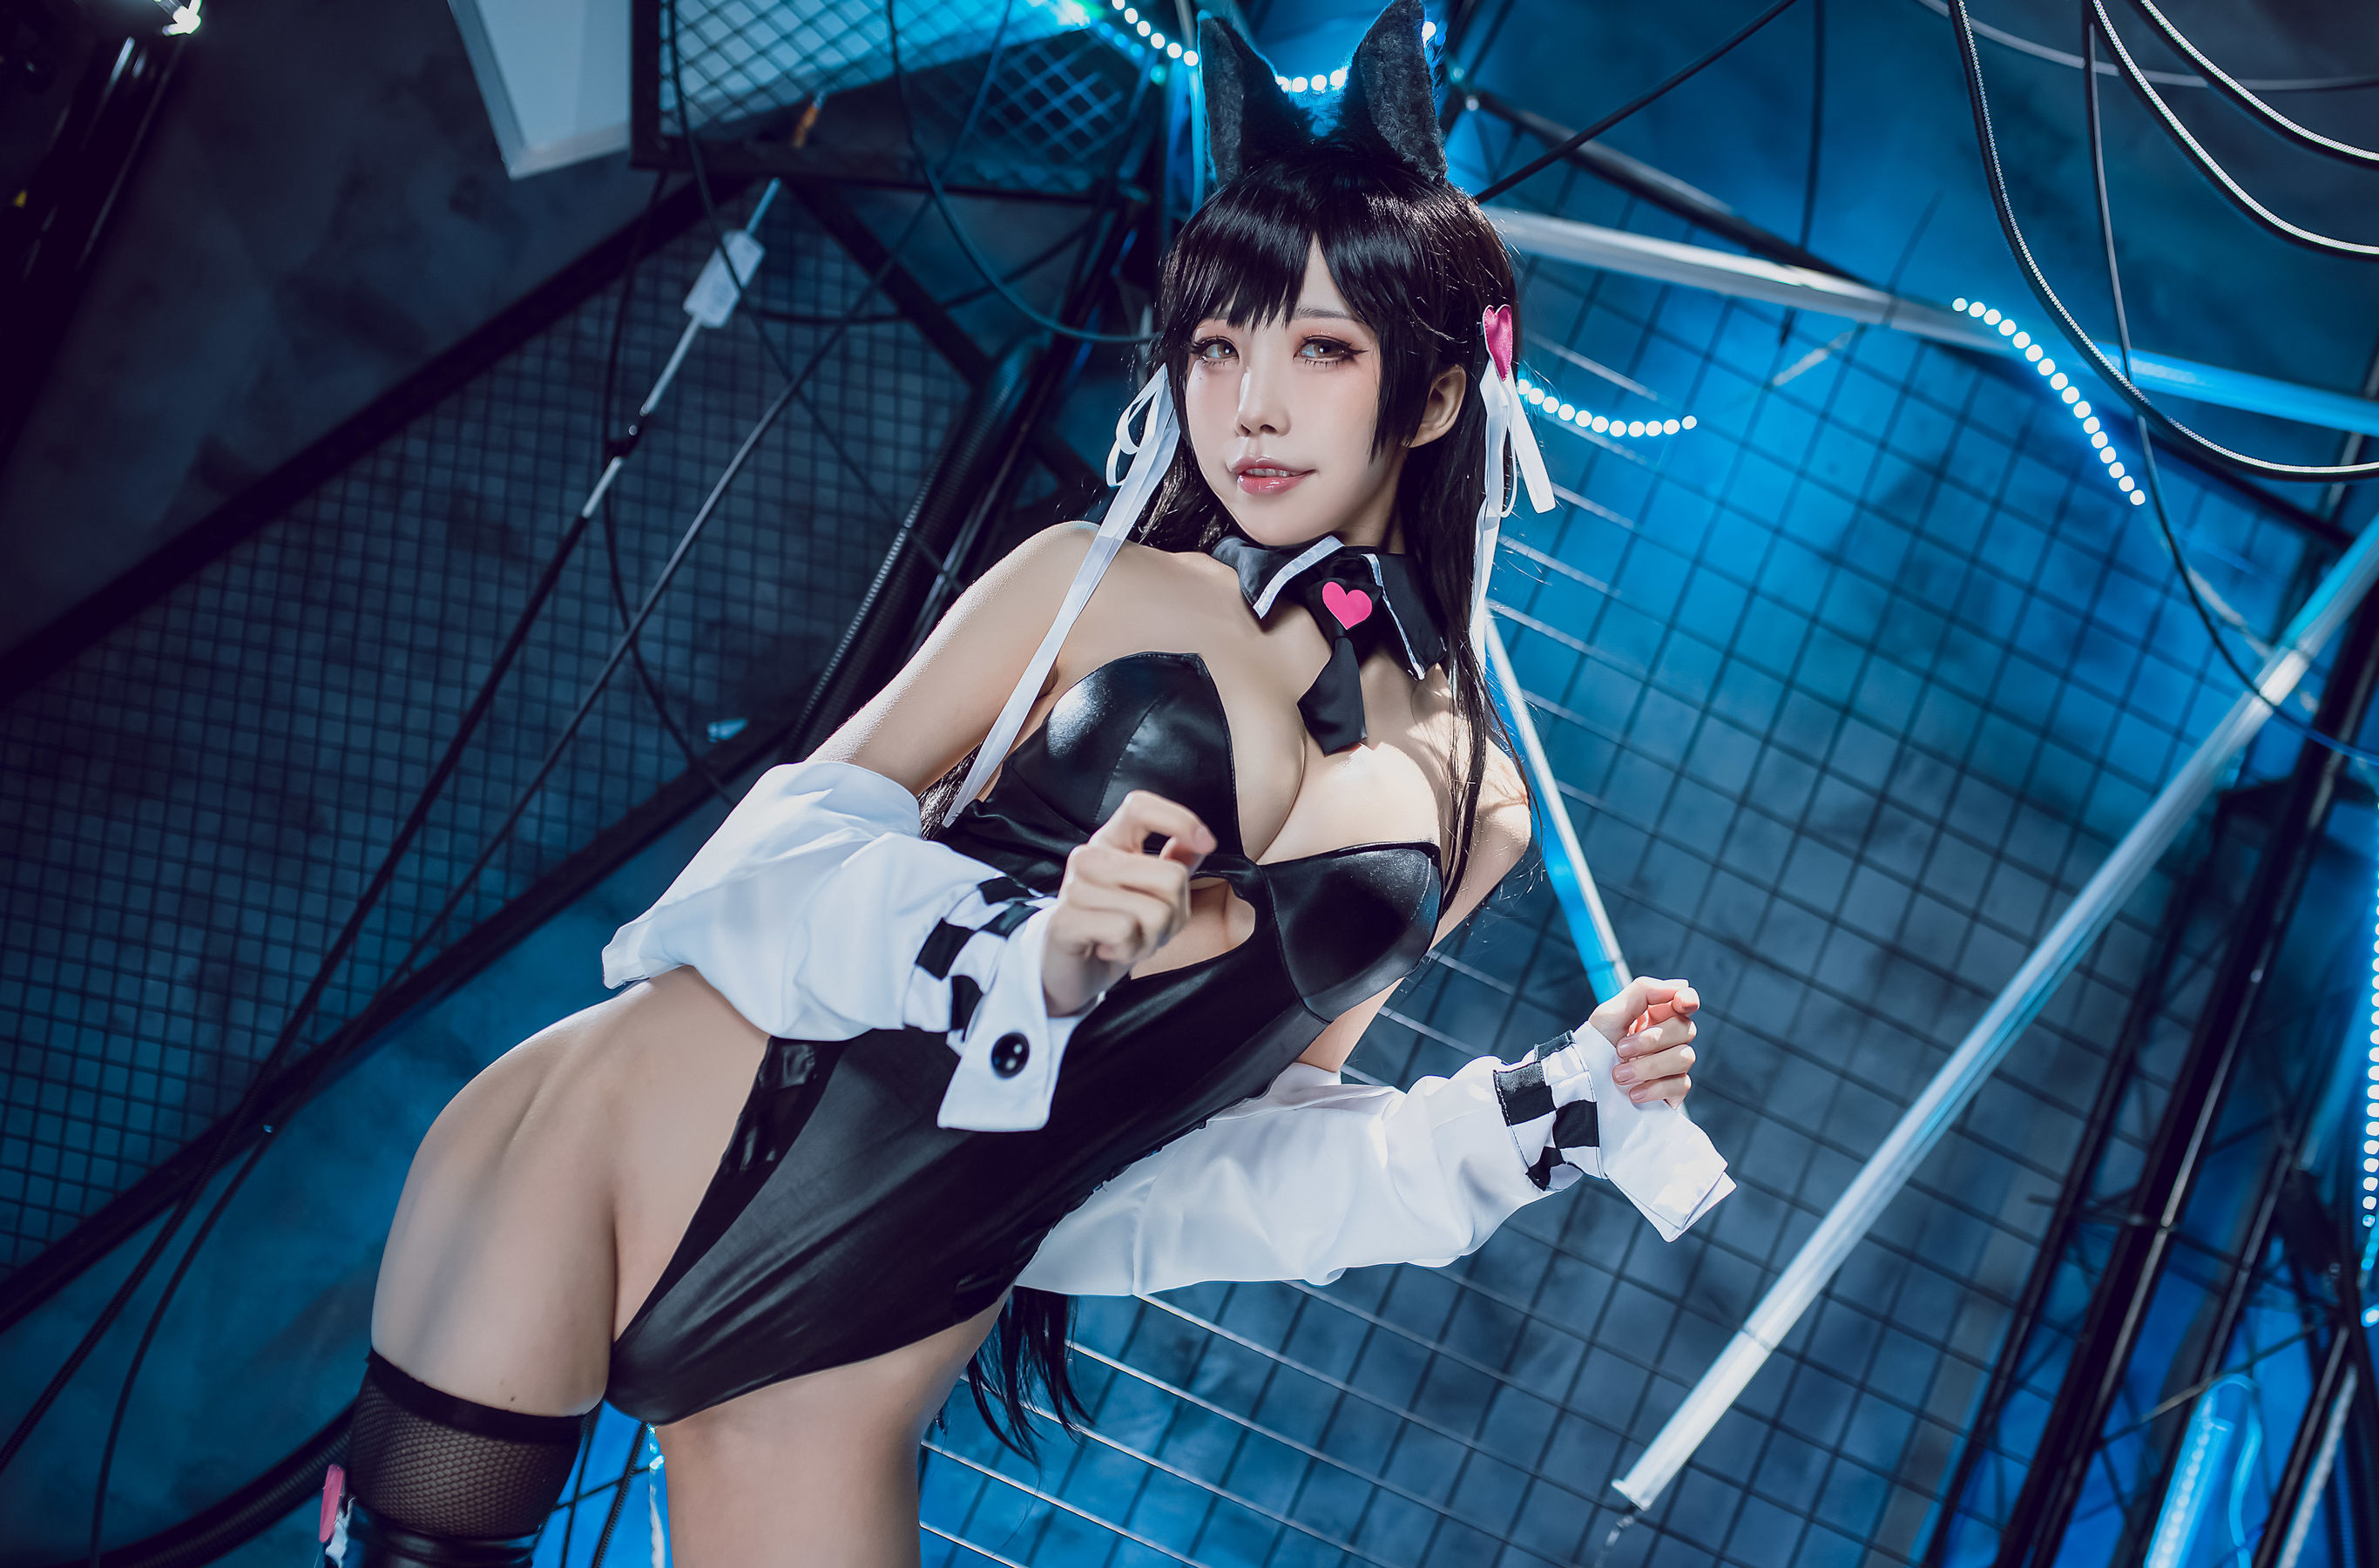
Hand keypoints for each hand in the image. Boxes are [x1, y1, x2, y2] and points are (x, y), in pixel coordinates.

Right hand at [1042, 790, 1215, 1016]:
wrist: (1071, 971)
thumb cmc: (1115, 927)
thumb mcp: (1151, 892)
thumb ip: (1176, 862)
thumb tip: (1202, 841)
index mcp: (1111, 842)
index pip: (1140, 807)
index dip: (1180, 820)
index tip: (1206, 843)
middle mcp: (1088, 857)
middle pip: (1170, 875)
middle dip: (1176, 914)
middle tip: (1150, 927)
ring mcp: (1073, 887)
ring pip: (1154, 912)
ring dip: (1152, 939)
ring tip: (1129, 940)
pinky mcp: (1065, 921)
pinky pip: (1124, 931)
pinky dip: (1129, 951)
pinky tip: (1111, 949)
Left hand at [1585, 976, 1698, 1105]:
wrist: (1583, 1084)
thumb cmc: (1594, 1046)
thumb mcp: (1610, 1013)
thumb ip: (1643, 991)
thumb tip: (1681, 985)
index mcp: (1655, 1016)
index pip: (1685, 1002)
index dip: (1687, 999)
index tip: (1680, 1003)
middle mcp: (1668, 1039)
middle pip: (1686, 1029)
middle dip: (1651, 1040)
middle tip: (1621, 1049)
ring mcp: (1672, 1066)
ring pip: (1685, 1057)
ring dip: (1648, 1066)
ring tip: (1619, 1075)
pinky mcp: (1673, 1091)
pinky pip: (1681, 1085)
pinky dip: (1655, 1088)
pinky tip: (1634, 1093)